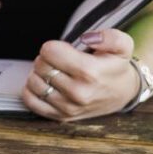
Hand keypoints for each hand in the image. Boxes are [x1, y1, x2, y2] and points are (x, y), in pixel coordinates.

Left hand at [22, 30, 140, 121]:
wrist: (122, 94)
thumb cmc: (116, 67)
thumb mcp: (122, 46)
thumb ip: (109, 37)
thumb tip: (87, 38)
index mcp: (90, 72)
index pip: (50, 51)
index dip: (54, 46)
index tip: (64, 50)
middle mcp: (78, 92)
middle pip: (40, 65)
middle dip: (47, 58)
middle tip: (60, 61)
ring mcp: (68, 107)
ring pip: (33, 82)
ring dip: (39, 74)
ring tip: (54, 72)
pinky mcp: (60, 116)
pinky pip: (30, 101)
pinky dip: (31, 90)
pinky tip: (45, 84)